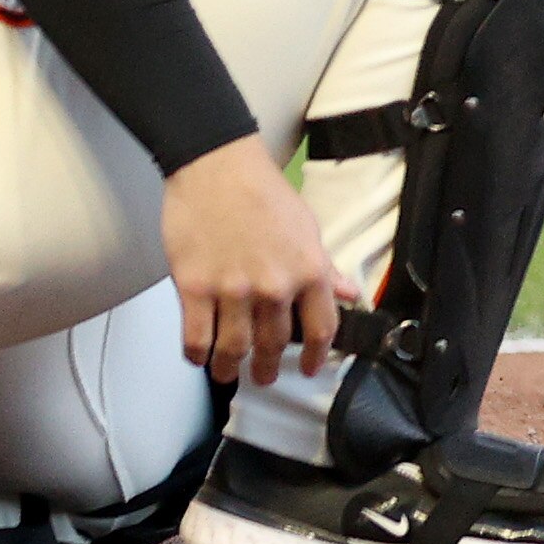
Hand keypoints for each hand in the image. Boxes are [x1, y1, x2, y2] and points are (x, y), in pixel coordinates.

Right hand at [162, 137, 352, 387]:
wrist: (216, 167)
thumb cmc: (263, 192)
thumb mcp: (307, 227)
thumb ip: (325, 266)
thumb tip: (348, 293)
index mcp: (308, 271)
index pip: (322, 329)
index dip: (317, 356)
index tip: (308, 369)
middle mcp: (274, 287)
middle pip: (274, 345)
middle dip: (268, 367)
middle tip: (263, 376)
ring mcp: (232, 290)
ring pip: (233, 348)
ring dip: (230, 368)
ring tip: (227, 374)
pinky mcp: (194, 288)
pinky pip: (196, 337)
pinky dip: (197, 354)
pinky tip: (199, 357)